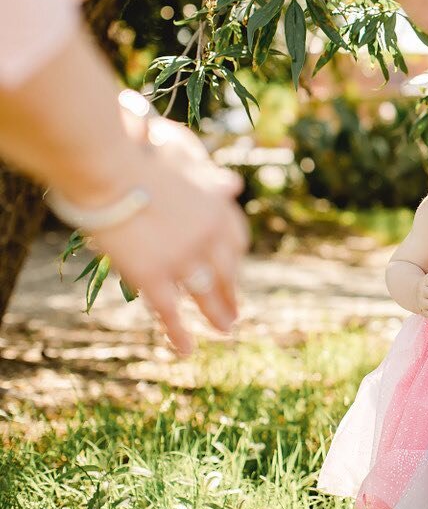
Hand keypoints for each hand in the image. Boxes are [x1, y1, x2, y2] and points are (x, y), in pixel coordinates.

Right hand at [87, 117, 248, 355]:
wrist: (108, 170)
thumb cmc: (138, 159)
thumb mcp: (184, 167)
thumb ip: (209, 183)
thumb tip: (235, 185)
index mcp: (216, 209)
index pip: (235, 241)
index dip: (235, 259)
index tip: (234, 272)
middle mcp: (207, 237)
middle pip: (226, 272)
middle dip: (231, 293)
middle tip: (236, 312)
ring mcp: (183, 258)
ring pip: (206, 294)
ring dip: (217, 314)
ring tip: (225, 329)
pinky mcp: (154, 275)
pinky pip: (171, 312)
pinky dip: (180, 332)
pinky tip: (186, 349)